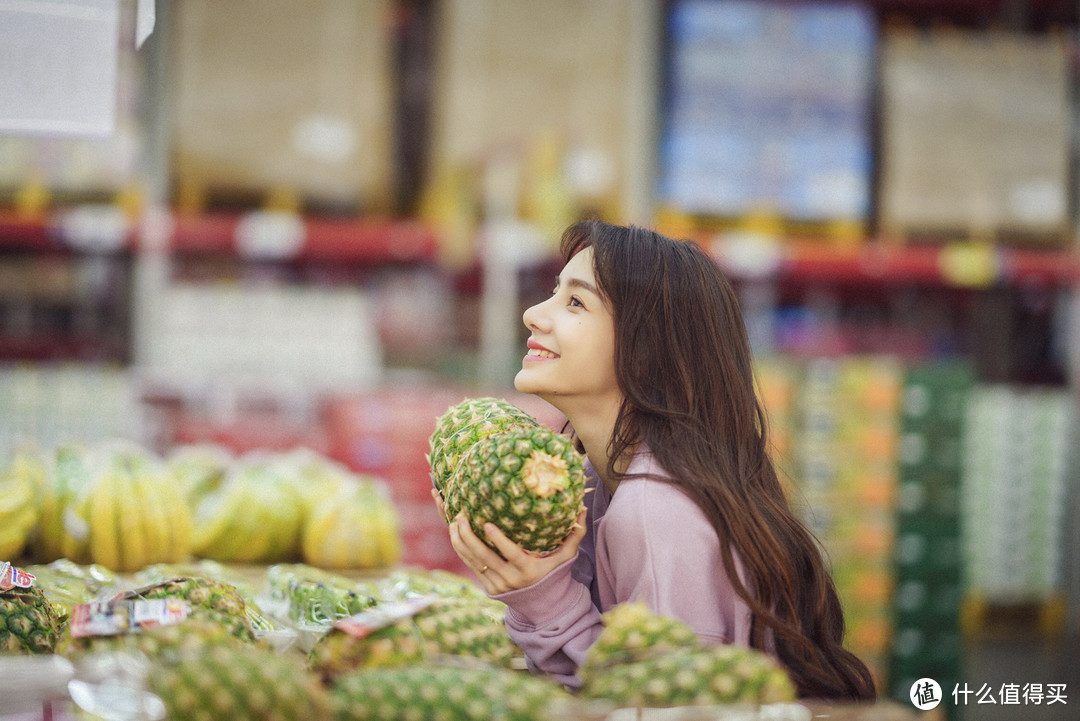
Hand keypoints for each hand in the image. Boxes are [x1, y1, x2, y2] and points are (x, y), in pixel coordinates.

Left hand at [432, 490, 586, 594]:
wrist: (542, 607)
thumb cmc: (555, 574)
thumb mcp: (566, 557)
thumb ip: (574, 534)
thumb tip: (582, 509)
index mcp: (529, 571)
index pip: (511, 554)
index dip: (498, 540)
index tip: (487, 524)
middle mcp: (511, 579)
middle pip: (485, 557)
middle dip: (470, 536)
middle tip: (462, 516)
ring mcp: (497, 584)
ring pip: (474, 561)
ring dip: (460, 542)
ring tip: (454, 521)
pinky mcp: (488, 588)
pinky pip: (471, 567)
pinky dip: (461, 551)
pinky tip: (455, 535)